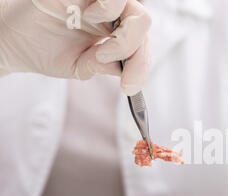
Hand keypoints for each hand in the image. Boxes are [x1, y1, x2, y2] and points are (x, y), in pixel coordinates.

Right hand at [0, 0, 150, 95]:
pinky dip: (108, 8)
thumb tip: (123, 69)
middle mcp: (113, 17)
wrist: (15, 39)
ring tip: (98, 48)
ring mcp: (100, 2)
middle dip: (134, 52)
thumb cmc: (46, 50)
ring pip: (137, 11)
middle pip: (144, 25)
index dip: (141, 67)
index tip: (128, 87)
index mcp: (116, 35)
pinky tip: (89, 17)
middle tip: (105, 62)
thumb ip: (102, 67)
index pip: (142, 46)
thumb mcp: (80, 67)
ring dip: (124, 36)